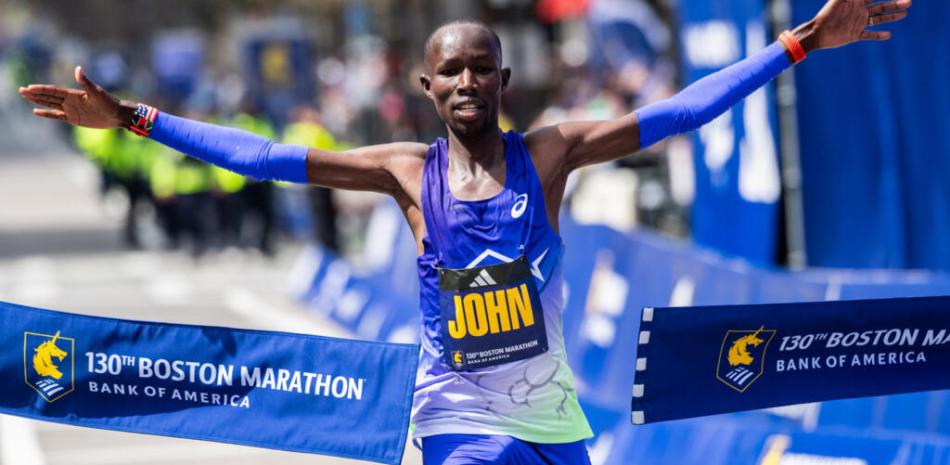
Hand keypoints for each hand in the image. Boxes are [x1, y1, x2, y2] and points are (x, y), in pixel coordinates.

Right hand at [18, 66, 127, 128]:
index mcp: (73, 93)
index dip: (41, 89)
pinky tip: (35, 112)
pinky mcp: (73, 118)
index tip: (29, 87)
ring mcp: (70, 109)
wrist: (116, 115)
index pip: (53, 90)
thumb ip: (86, 82)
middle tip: (20, 90)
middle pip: (48, 96)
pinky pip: (56, 115)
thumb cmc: (109, 103)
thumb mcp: (97, 92)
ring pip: (49, 104)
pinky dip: (46, 114)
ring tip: (25, 96)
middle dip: (34, 93)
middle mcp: (69, 100)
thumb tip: (78, 68)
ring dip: (37, 101)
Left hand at [796, 0, 911, 51]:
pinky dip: (879, 36)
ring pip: (879, 19)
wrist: (817, 32)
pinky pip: (870, 35)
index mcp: (857, 2)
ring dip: (892, 16)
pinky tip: (888, 35)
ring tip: (904, 13)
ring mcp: (859, 23)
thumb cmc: (827, 13)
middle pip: (881, 6)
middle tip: (909, 2)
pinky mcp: (855, 35)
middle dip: (895, 4)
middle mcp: (860, 11)